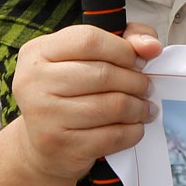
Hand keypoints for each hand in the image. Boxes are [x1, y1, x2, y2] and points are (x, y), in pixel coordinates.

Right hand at [12, 23, 162, 181]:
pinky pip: (113, 135)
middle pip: (103, 74)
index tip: (140, 62)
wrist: (43, 143)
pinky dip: (133, 131)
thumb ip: (127, 40)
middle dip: (136, 82)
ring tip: (144, 107)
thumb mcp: (92, 56)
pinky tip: (134, 126)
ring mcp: (43, 115)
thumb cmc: (73, 91)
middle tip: (146, 88)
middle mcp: (33, 82)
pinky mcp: (59, 145)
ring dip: (139, 107)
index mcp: (39, 52)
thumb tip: (152, 47)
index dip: (124, 50)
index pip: (89, 40)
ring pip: (112, 106)